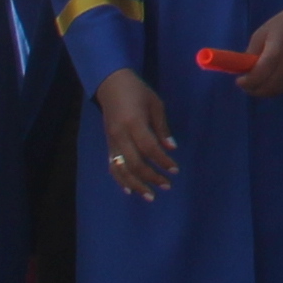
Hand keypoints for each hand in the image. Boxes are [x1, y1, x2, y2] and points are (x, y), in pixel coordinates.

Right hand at [95, 70, 177, 197]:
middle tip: (166, 186)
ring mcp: (112, 142)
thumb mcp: (156, 104)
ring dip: (136, 184)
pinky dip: (120, 179)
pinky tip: (129, 190)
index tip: (175, 170)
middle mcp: (120, 136)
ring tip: (149, 196)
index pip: (149, 148)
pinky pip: (112, 166)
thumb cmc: (138, 92)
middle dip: (151, 177)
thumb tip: (172, 148)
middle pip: (135, 163)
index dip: (162, 161)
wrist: (111, 86)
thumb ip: (162, 128)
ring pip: (121, 169)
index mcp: (134, 123)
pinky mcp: (108, 145)